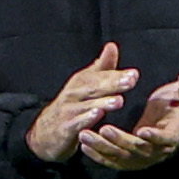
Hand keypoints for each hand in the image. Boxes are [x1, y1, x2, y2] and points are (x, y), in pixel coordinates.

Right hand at [26, 44, 141, 162]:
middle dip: (112, 84)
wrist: (44, 132)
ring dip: (103, 102)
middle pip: (95, 87)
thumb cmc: (70, 106)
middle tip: (130, 82)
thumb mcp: (84, 84)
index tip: (134, 74)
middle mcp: (74, 93)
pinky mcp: (64, 128)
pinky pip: (76, 123)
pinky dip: (86, 119)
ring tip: (119, 101)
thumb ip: (101, 68)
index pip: (101, 76)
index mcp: (82, 82)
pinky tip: (97, 116)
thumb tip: (112, 46)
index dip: (117, 75)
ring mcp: (68, 111)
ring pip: (87, 105)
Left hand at [78, 72, 178, 169]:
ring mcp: (142, 159)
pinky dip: (98, 155)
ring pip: (121, 157)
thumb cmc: (177, 105)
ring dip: (103, 148)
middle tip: (103, 129)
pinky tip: (84, 146)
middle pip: (138, 150)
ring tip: (85, 135)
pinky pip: (112, 161)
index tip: (142, 131)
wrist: (171, 123)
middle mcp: (158, 151)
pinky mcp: (129, 161)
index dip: (155, 137)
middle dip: (120, 141)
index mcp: (173, 135)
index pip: (166, 139)